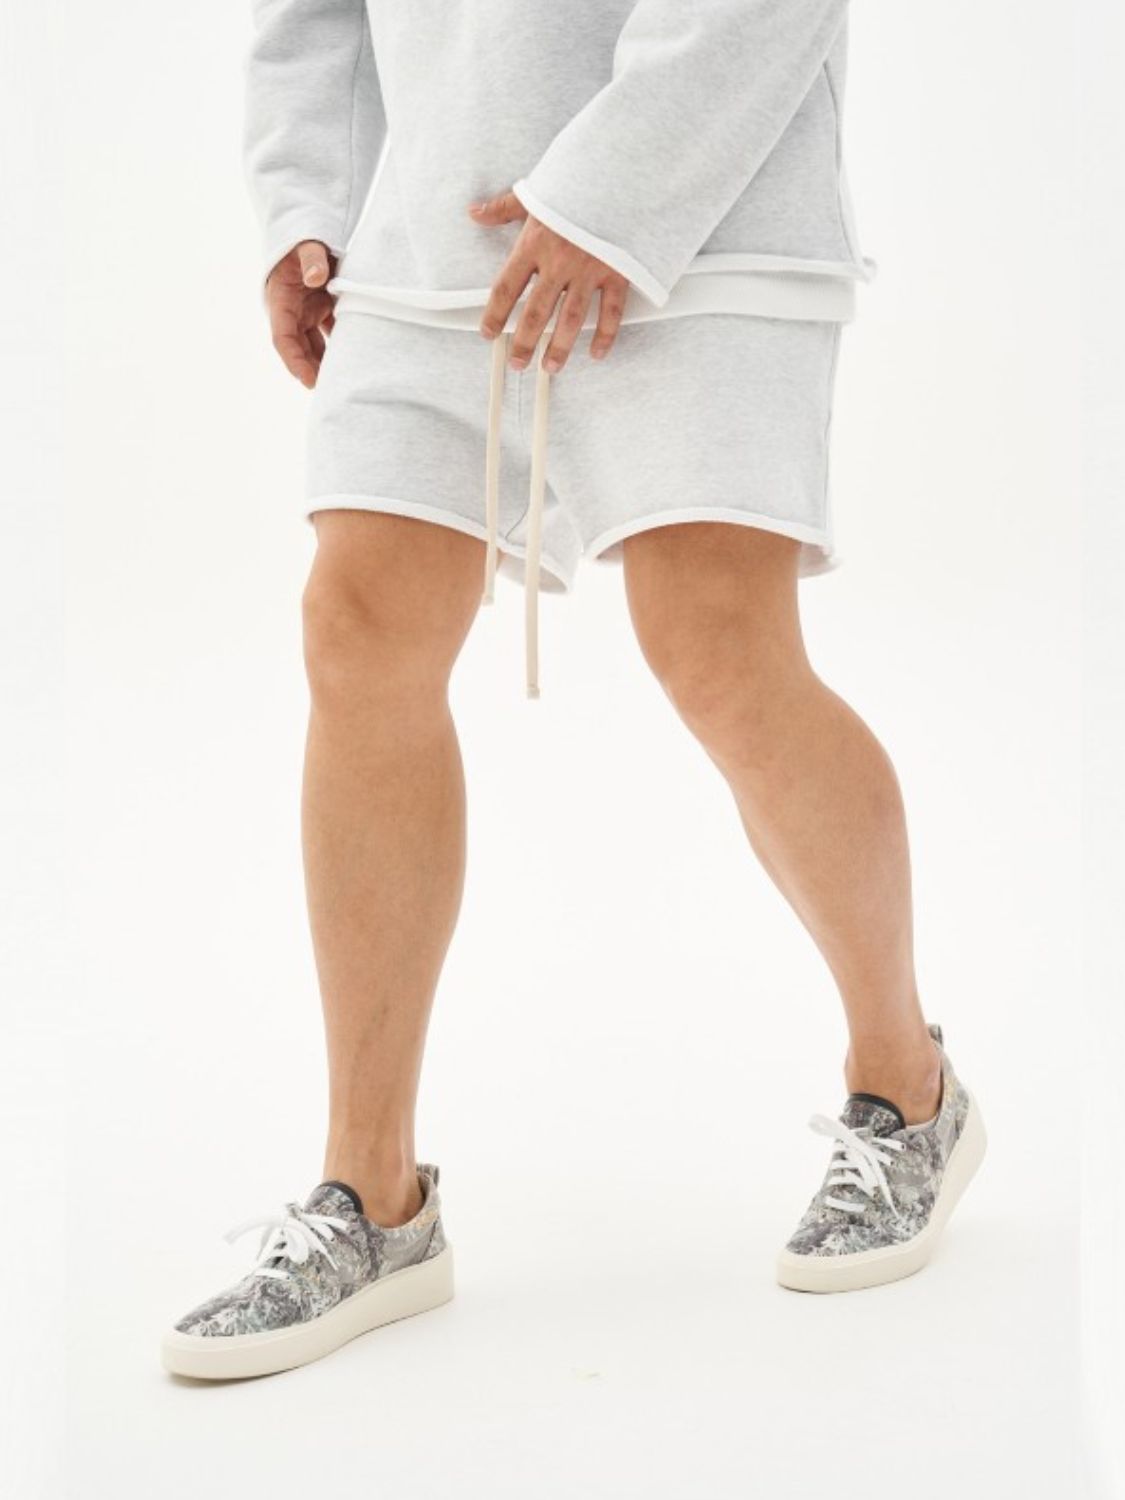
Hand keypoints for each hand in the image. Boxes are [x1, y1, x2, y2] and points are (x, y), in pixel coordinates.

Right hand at [265, 240, 336, 387]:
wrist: (308, 229)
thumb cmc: (302, 237)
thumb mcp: (305, 243)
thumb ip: (311, 258)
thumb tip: (315, 278)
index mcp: (280, 300)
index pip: (283, 339)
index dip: (295, 362)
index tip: (309, 381)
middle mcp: (292, 310)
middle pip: (300, 348)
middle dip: (312, 370)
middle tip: (332, 391)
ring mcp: (308, 311)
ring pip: (316, 345)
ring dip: (327, 362)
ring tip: (344, 382)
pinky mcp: (322, 308)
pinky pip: (332, 332)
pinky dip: (342, 346)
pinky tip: (357, 360)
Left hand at [469, 191, 628, 371]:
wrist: (622, 172)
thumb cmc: (576, 182)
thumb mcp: (536, 191)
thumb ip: (504, 208)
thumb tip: (475, 212)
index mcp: (535, 243)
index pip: (507, 286)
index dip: (494, 313)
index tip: (487, 333)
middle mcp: (560, 262)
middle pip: (537, 312)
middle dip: (524, 341)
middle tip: (517, 363)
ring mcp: (590, 269)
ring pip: (572, 319)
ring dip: (559, 347)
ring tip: (550, 367)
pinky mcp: (618, 271)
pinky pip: (612, 311)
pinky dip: (606, 335)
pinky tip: (596, 353)